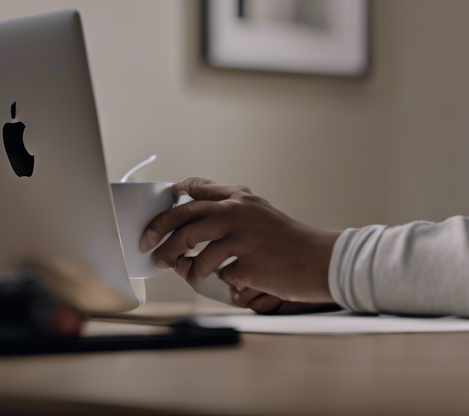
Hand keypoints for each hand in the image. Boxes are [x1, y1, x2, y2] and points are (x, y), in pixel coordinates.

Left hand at [140, 177, 342, 305]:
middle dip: (159, 233)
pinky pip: (218, 273)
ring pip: (193, 250)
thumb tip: (192, 222)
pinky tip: (233, 278)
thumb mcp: (259, 213)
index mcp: (239, 197)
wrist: (318, 259)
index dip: (171, 199)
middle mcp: (237, 212)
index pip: (195, 190)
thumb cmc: (288, 240)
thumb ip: (228, 211)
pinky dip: (220, 278)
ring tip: (186, 273)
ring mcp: (240, 237)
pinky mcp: (245, 263)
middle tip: (150, 248)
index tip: (161, 209)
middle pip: (183, 218)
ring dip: (184, 265)